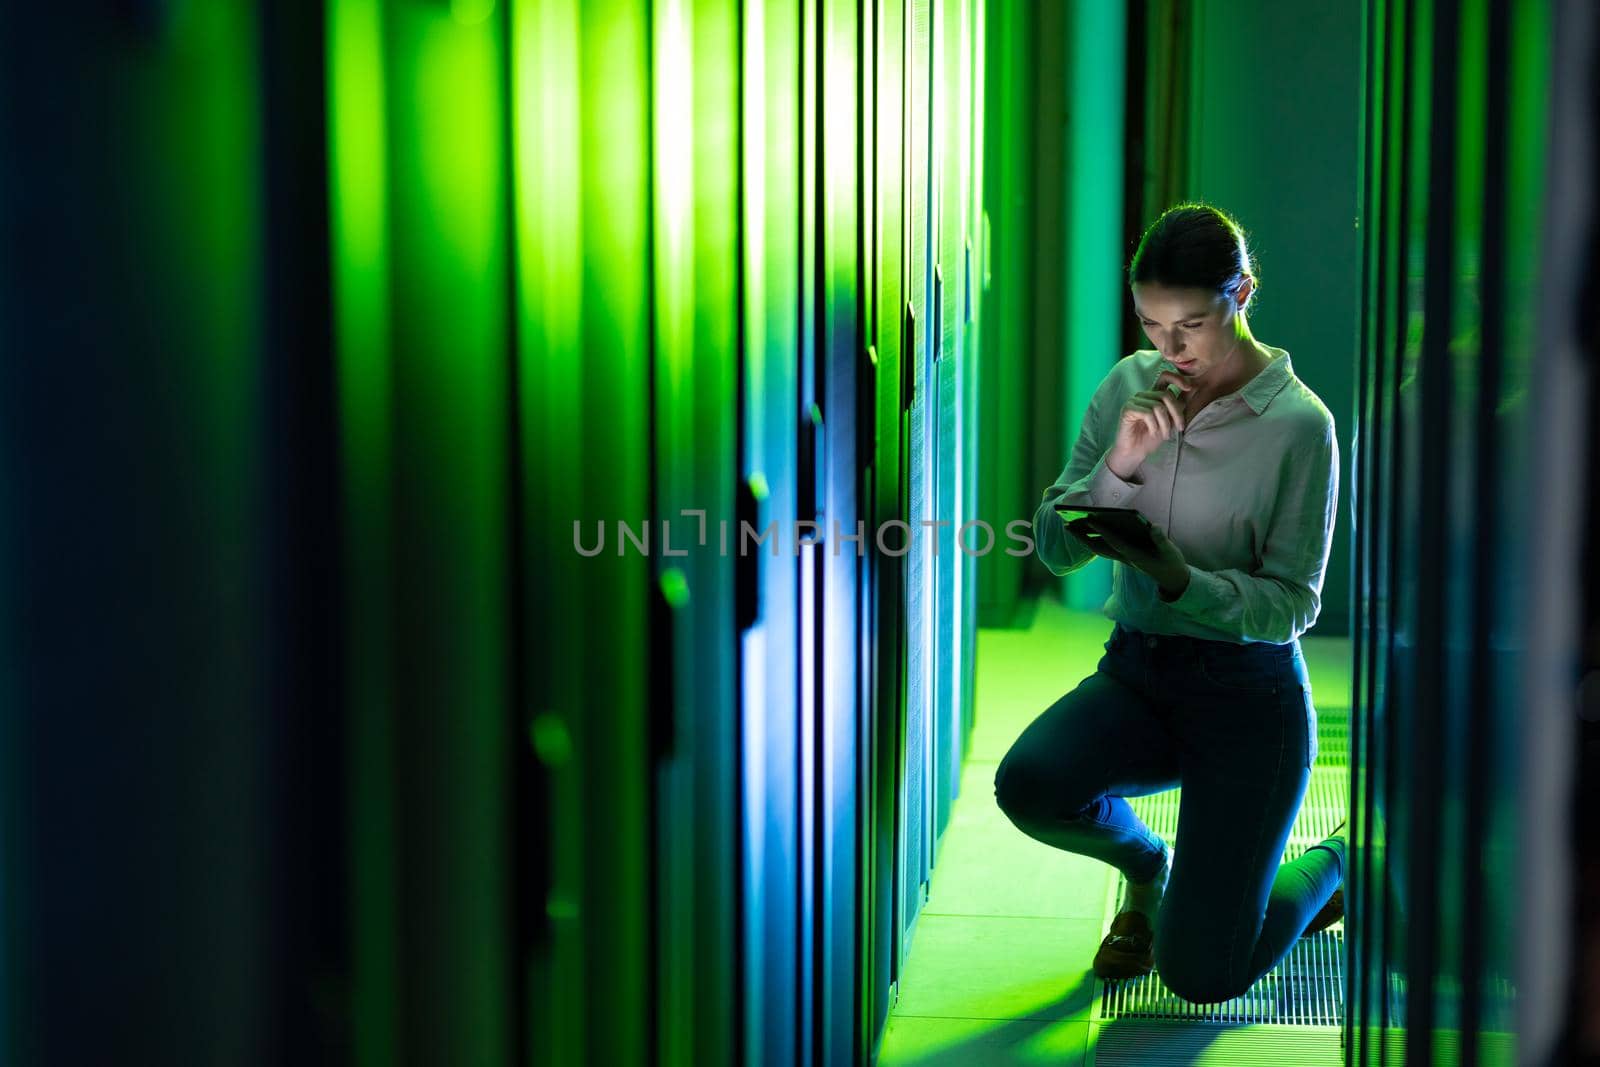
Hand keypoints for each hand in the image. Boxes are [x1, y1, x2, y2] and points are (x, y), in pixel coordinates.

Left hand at [1067, 515, 1188, 594]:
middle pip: (1099, 547)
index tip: (1089, 518)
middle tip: (1067, 525)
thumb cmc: (1171, 563)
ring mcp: (1123, 558)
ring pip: (1099, 548)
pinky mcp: (1124, 557)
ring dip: (1084, 538)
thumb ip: (1161, 540)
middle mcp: (1125, 557)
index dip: (1102, 530)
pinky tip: (1087, 532)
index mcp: (1135, 555)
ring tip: (1071, 527)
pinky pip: (1104, 548)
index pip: (1114, 541)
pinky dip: (1093, 539)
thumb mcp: (1170, 551)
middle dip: (1082, 536)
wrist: (1171, 579)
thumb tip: (1154, 527)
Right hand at [1108, 371, 1193, 476]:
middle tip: (1179, 428)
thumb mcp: (1171, 421)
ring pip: (1158, 406)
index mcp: (1154, 395)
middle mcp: (1144, 395)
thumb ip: (1179, 406)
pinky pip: (1147, 413)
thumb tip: (1194, 389)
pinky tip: (1153, 433)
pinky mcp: (1128, 409)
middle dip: (1176, 413)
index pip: (1165, 377)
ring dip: (1165, 423)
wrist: (1135, 453)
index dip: (1177, 378)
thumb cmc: (1151, 438)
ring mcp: (1134, 401)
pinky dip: (1154, 426)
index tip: (1189, 387)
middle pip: (1166, 395)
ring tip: (1165, 435)